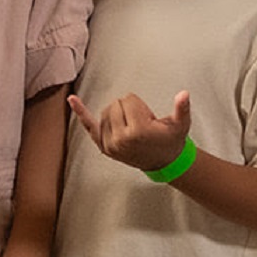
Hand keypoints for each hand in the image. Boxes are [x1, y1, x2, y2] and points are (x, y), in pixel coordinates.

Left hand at [69, 86, 190, 173]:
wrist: (164, 162)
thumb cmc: (171, 141)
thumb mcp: (181, 124)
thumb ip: (182, 109)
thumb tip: (183, 94)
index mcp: (138, 130)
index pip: (128, 99)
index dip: (140, 105)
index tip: (149, 118)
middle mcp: (121, 138)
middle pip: (115, 104)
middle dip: (129, 108)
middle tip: (142, 123)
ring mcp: (110, 144)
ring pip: (106, 111)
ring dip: (118, 114)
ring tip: (132, 127)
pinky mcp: (103, 146)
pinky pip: (89, 126)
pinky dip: (80, 112)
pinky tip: (72, 99)